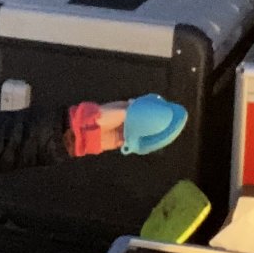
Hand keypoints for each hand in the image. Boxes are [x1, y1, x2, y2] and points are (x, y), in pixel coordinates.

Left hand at [69, 97, 187, 155]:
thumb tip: (149, 111)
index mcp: (125, 108)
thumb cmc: (103, 117)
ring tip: (162, 135)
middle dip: (152, 123)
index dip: (152, 110)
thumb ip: (134, 112)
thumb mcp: (120, 111)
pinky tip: (151, 144)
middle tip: (166, 126)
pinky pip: (133, 142)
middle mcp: (126, 119)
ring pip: (139, 132)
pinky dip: (140, 143)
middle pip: (142, 121)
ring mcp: (123, 130)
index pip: (142, 108)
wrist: (87, 131)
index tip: (164, 112)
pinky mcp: (120, 141)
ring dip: (148, 134)